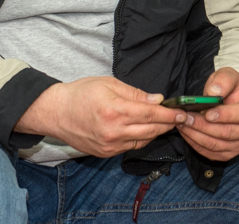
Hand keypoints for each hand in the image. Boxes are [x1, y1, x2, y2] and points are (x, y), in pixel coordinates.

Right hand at [15, 77, 185, 158]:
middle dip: (167, 124)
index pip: (151, 114)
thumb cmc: (81, 93)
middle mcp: (114, 131)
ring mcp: (109, 145)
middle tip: (179, 118)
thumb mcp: (109, 84)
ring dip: (155, 131)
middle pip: (151, 130)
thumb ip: (135, 94)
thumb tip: (157, 100)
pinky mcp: (105, 153)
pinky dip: (140, 138)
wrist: (56, 112)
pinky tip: (143, 129)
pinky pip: (130, 146)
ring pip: (143, 141)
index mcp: (115, 111)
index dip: (169, 114)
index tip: (182, 113)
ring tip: (163, 122)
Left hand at [177, 68, 238, 161]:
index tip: (206, 113)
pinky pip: (211, 153)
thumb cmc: (232, 88)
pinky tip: (186, 132)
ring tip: (182, 123)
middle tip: (185, 117)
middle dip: (203, 126)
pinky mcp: (230, 153)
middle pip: (226, 133)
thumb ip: (223, 80)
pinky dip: (196, 144)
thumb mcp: (229, 76)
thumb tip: (213, 93)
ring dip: (196, 135)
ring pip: (216, 145)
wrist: (234, 102)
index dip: (224, 115)